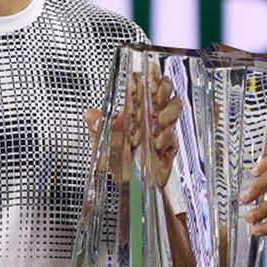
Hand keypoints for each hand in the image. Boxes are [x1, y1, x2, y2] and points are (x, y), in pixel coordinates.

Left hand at [84, 66, 181, 187]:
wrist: (130, 188)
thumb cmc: (115, 162)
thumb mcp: (100, 143)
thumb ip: (95, 127)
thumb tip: (91, 115)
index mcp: (131, 108)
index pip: (140, 82)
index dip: (142, 78)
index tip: (136, 83)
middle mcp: (148, 114)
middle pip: (163, 87)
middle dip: (162, 87)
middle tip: (154, 94)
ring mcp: (161, 126)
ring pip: (175, 104)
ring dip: (169, 110)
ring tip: (159, 120)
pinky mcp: (170, 142)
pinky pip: (175, 132)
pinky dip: (168, 135)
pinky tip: (157, 142)